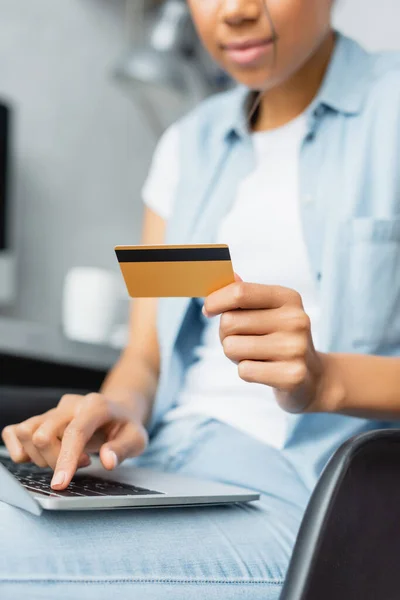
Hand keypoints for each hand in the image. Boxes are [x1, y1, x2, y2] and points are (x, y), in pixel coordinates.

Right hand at [1, 392, 147, 489]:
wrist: (119, 410)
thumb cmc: (126, 426)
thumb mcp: (137, 438)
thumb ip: (123, 449)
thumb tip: (107, 460)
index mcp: (95, 406)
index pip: (74, 432)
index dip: (65, 459)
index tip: (60, 484)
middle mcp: (70, 404)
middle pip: (44, 433)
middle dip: (55, 460)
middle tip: (84, 463)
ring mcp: (53, 410)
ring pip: (26, 433)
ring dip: (40, 457)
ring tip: (66, 459)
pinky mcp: (41, 418)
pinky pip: (14, 431)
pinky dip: (20, 449)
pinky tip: (41, 457)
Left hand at [203, 279, 323, 413]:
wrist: (311, 376)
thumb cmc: (278, 339)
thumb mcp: (267, 311)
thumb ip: (244, 295)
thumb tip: (228, 275)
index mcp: (288, 298)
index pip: (240, 292)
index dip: (215, 300)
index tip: (208, 310)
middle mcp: (295, 320)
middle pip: (229, 321)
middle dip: (225, 334)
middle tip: (242, 339)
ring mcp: (296, 348)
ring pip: (232, 347)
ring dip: (235, 354)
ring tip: (255, 355)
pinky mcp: (292, 375)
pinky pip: (244, 370)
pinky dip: (247, 371)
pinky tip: (265, 370)